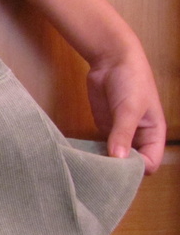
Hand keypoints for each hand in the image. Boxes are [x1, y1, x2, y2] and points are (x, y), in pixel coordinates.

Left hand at [86, 49, 165, 174]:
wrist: (111, 61)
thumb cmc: (131, 81)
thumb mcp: (129, 108)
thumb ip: (123, 133)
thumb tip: (118, 158)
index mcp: (153, 134)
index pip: (149, 163)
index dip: (136, 169)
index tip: (117, 170)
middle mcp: (138, 137)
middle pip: (131, 164)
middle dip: (118, 169)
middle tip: (99, 173)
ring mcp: (120, 134)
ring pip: (115, 158)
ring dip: (104, 162)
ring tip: (89, 168)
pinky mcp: (104, 129)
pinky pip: (101, 148)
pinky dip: (94, 153)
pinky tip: (82, 157)